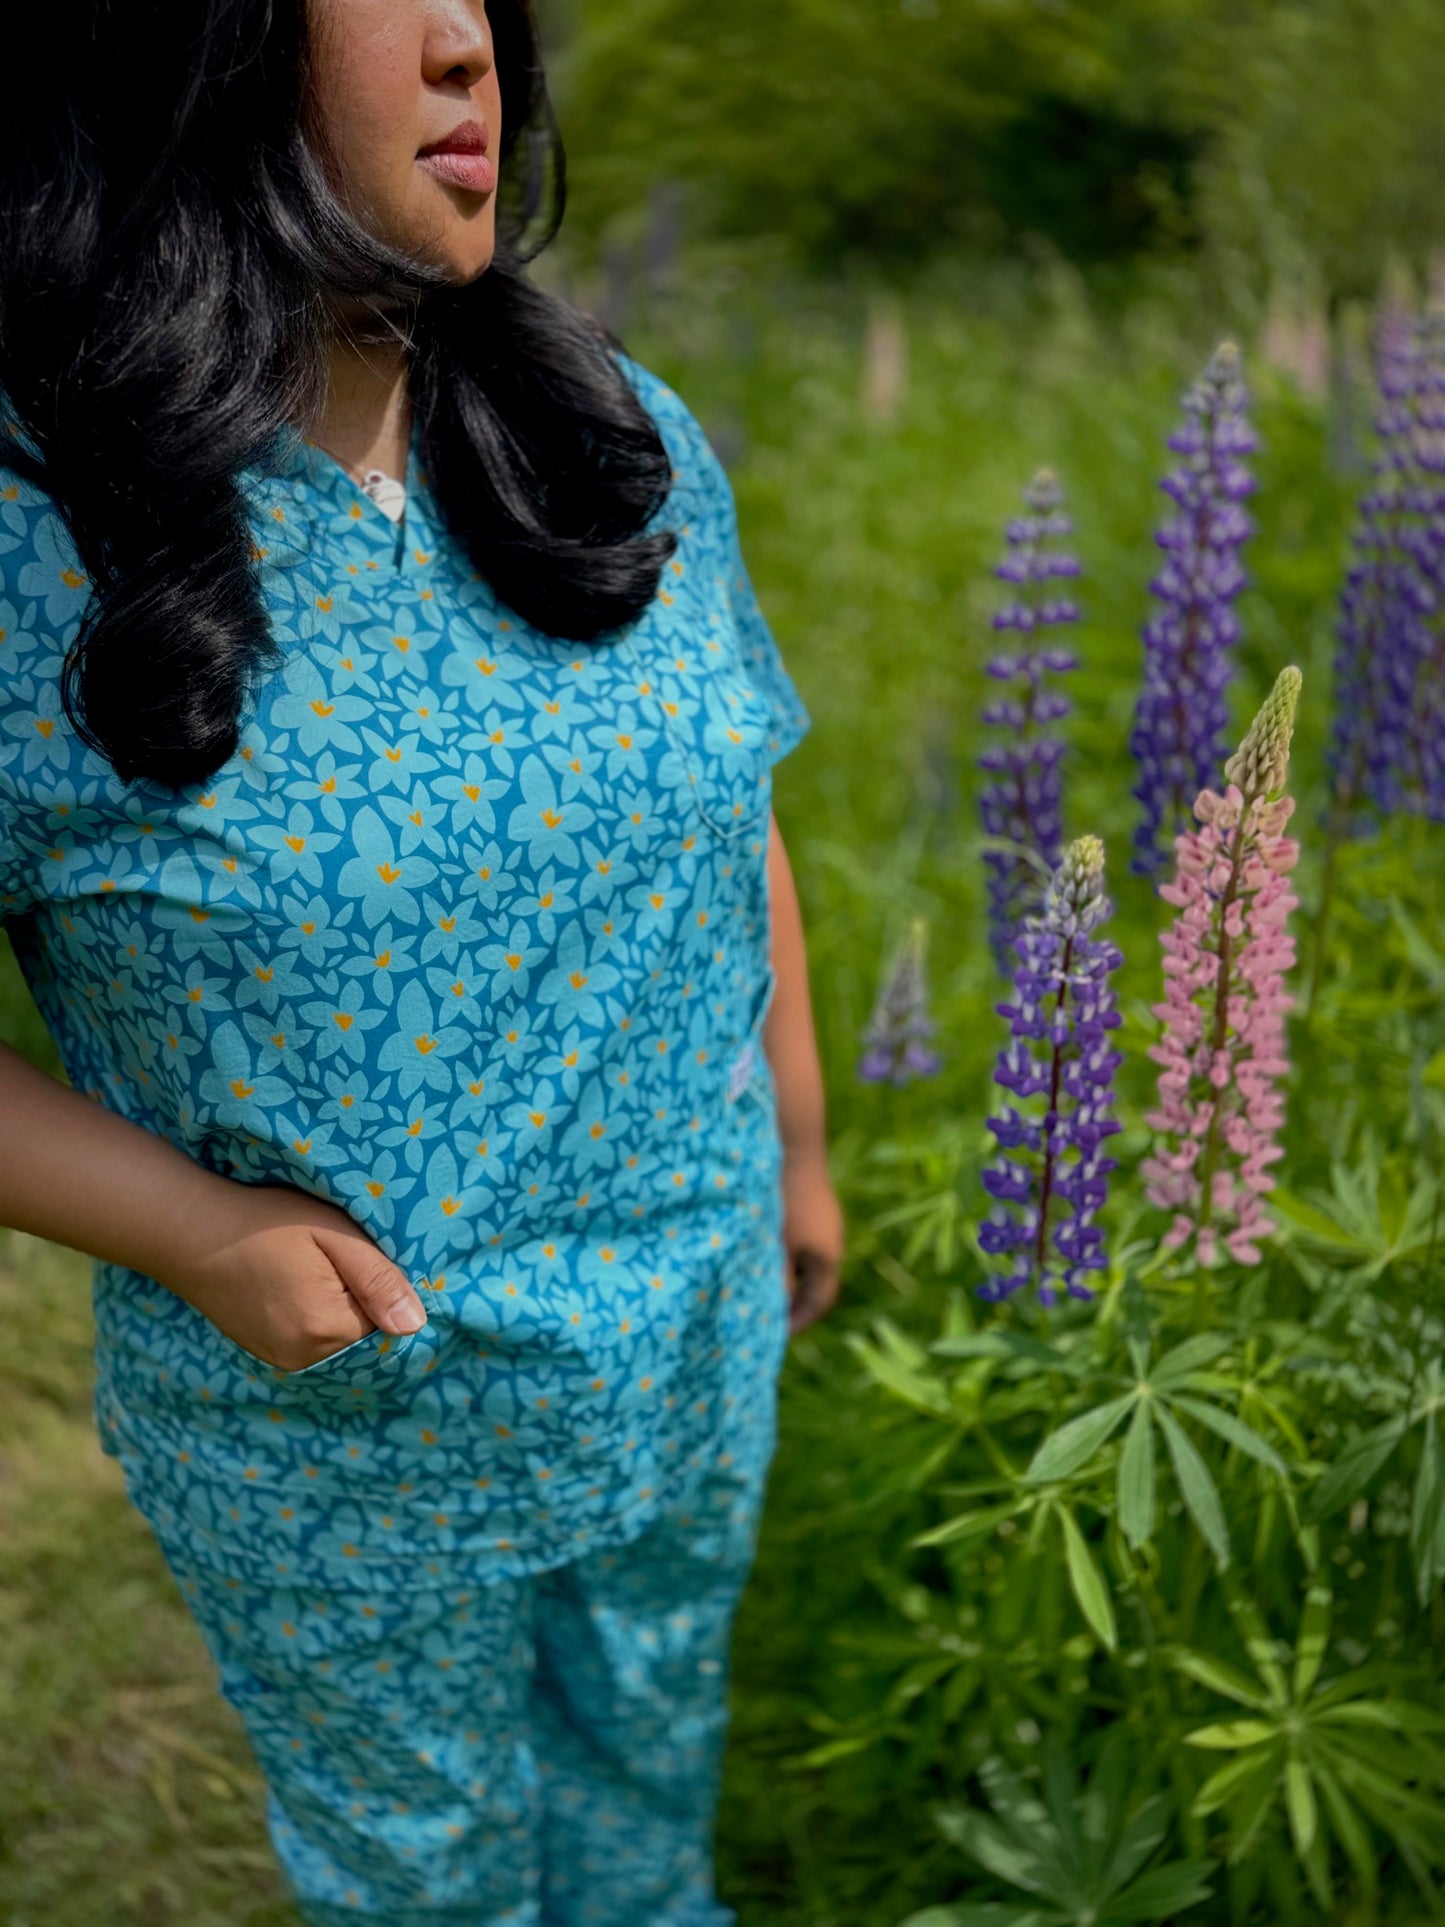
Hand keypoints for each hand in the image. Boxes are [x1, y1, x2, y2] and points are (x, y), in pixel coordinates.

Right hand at [156, 1179, 428, 1373]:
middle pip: (361, 1332)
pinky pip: (310, 1340)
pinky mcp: (265, 1352)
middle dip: (358, 1297)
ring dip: (335, 1307)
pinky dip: (312, 1315)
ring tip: (307, 1267)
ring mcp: (281, 1359)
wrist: (193, 1232)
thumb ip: (378, 1278)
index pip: (386, 1318)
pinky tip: (292, 1284)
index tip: (355, 1252)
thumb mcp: (333, 1235)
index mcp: (326, 1331)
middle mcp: (304, 1358)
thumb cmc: (266, 1223)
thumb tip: (416, 1325)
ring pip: (336, 1336)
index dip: (379, 1283)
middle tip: (329, 1256)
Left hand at [780, 1148, 843, 1335]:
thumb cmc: (781, 1197)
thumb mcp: (775, 1245)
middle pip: (816, 1282)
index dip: (799, 1321)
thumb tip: (771, 1308)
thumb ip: (776, 1279)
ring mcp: (825, 1220)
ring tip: (762, 1284)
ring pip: (808, 1260)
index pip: (818, 1302)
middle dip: (794, 1301)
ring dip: (789, 1275)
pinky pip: (803, 1239)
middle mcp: (831, 1240)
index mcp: (827, 1256)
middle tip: (770, 1315)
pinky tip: (762, 1248)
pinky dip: (787, 1253)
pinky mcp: (813, 1204)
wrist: (793, 1143)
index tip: (777, 1334)